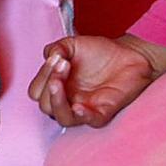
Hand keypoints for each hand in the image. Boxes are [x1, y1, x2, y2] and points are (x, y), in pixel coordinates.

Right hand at [29, 34, 165, 127]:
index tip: (55, 58)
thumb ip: (56, 48)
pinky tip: (79, 106)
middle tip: (63, 64)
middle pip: (45, 106)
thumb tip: (48, 57)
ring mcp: (84, 108)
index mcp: (58, 86)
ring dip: (57, 100)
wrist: (129, 54)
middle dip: (48, 83)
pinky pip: (89, 121)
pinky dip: (82, 115)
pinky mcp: (102, 113)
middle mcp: (68, 100)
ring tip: (60, 80)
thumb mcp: (73, 44)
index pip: (36, 92)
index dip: (41, 77)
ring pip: (62, 117)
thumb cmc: (100, 52)